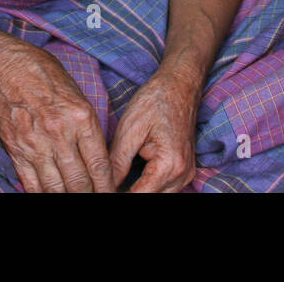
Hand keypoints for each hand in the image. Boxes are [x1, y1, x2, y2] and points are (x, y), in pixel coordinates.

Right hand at [0, 41, 115, 192]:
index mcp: (81, 119)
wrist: (9, 69)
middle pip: (79, 183)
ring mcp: (36, 145)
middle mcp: (60, 135)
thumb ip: (89, 130)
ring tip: (74, 197)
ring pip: (56, 189)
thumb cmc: (48, 79)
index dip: (107, 188)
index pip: (100, 166)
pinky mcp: (17, 151)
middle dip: (88, 195)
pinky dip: (43, 195)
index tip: (111, 194)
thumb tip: (100, 162)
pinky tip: (51, 195)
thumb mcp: (80, 97)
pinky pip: (32, 185)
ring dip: (67, 197)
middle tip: (93, 197)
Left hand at [109, 69, 199, 191]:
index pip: (138, 197)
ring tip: (114, 182)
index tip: (98, 189)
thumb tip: (103, 185)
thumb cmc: (156, 101)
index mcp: (169, 165)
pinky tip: (129, 180)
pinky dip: (147, 187)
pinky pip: (164, 188)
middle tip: (103, 185)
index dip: (115, 194)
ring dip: (137, 191)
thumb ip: (116, 163)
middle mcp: (182, 174)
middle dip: (126, 193)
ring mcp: (186, 174)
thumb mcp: (129, 130)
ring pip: (157, 195)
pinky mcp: (183, 170)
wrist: (180, 85)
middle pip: (150, 198)